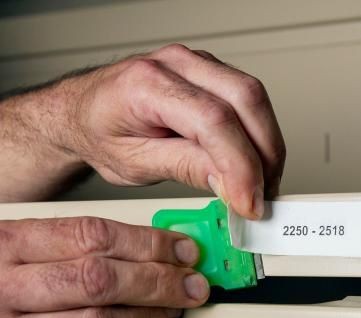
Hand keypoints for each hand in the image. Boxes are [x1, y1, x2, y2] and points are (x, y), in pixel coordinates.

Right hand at [0, 217, 208, 317]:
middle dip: (160, 281)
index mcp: (6, 245)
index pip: (92, 236)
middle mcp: (6, 288)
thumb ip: (63, 246)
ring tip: (177, 309)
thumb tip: (142, 243)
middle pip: (102, 280)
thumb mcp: (8, 252)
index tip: (182, 248)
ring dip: (151, 317)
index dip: (148, 242)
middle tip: (193, 283)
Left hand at [65, 44, 284, 218]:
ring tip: (262, 181)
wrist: (84, 113)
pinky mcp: (210, 73)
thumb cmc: (99, 133)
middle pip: (245, 98)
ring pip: (254, 96)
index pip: (213, 121)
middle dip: (265, 154)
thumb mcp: (136, 163)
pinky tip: (254, 159)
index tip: (249, 202)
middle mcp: (176, 64)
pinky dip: (259, 132)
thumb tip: (231, 183)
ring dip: (267, 144)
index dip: (241, 166)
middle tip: (263, 194)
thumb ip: (185, 168)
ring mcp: (196, 64)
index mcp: (146, 84)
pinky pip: (249, 98)